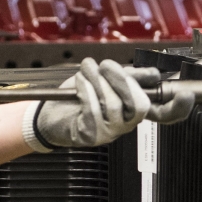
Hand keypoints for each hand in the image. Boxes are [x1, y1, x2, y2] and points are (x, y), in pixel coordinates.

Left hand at [32, 59, 151, 148]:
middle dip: (119, 79)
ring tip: (86, 70)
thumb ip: (126, 77)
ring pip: (113, 105)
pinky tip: (80, 81)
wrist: (51, 116)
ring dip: (98, 81)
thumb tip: (151, 73)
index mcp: (129, 115)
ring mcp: (107, 133)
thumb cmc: (78, 98)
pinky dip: (86, 91)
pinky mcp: (89, 136)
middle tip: (104, 65)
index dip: (134, 82)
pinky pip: (93, 110)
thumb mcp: (105, 83)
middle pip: (134, 105)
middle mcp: (122, 127)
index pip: (144, 103)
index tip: (118, 66)